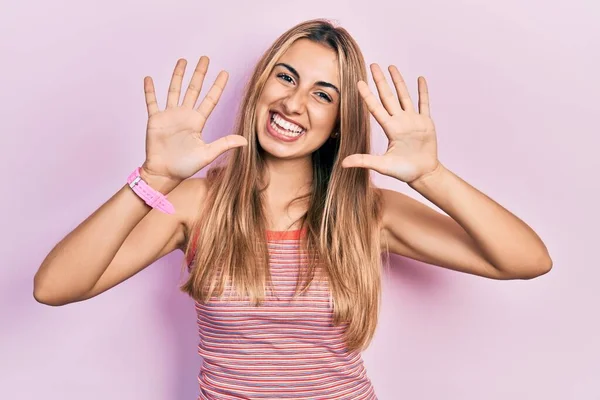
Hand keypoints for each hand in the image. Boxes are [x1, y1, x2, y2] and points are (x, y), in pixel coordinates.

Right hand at [141, 56, 247, 183]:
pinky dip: (150, 90)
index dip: (217, 86)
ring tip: (183, 61)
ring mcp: (170, 116)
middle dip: (199, 74)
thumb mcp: (207, 154)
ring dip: (178, 76)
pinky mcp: (155, 119)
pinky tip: (148, 78)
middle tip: (205, 58)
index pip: (210, 99)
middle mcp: (185, 115)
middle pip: (194, 89)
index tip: (225, 72)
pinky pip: (152, 102)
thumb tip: (245, 141)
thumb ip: (224, 144)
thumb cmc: (185, 166)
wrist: (164, 173)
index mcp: (197, 122)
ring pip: (174, 90)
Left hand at [341, 64, 439, 183]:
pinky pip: (424, 103)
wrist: (423, 174)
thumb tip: (343, 164)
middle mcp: (400, 121)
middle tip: (373, 65)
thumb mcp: (382, 166)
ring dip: (398, 81)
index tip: (359, 82)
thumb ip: (364, 161)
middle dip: (380, 80)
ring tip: (392, 66)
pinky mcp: (426, 122)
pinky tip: (419, 78)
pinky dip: (423, 91)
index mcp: (390, 129)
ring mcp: (413, 120)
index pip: (376, 107)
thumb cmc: (403, 171)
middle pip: (388, 96)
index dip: (367, 95)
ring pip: (404, 95)